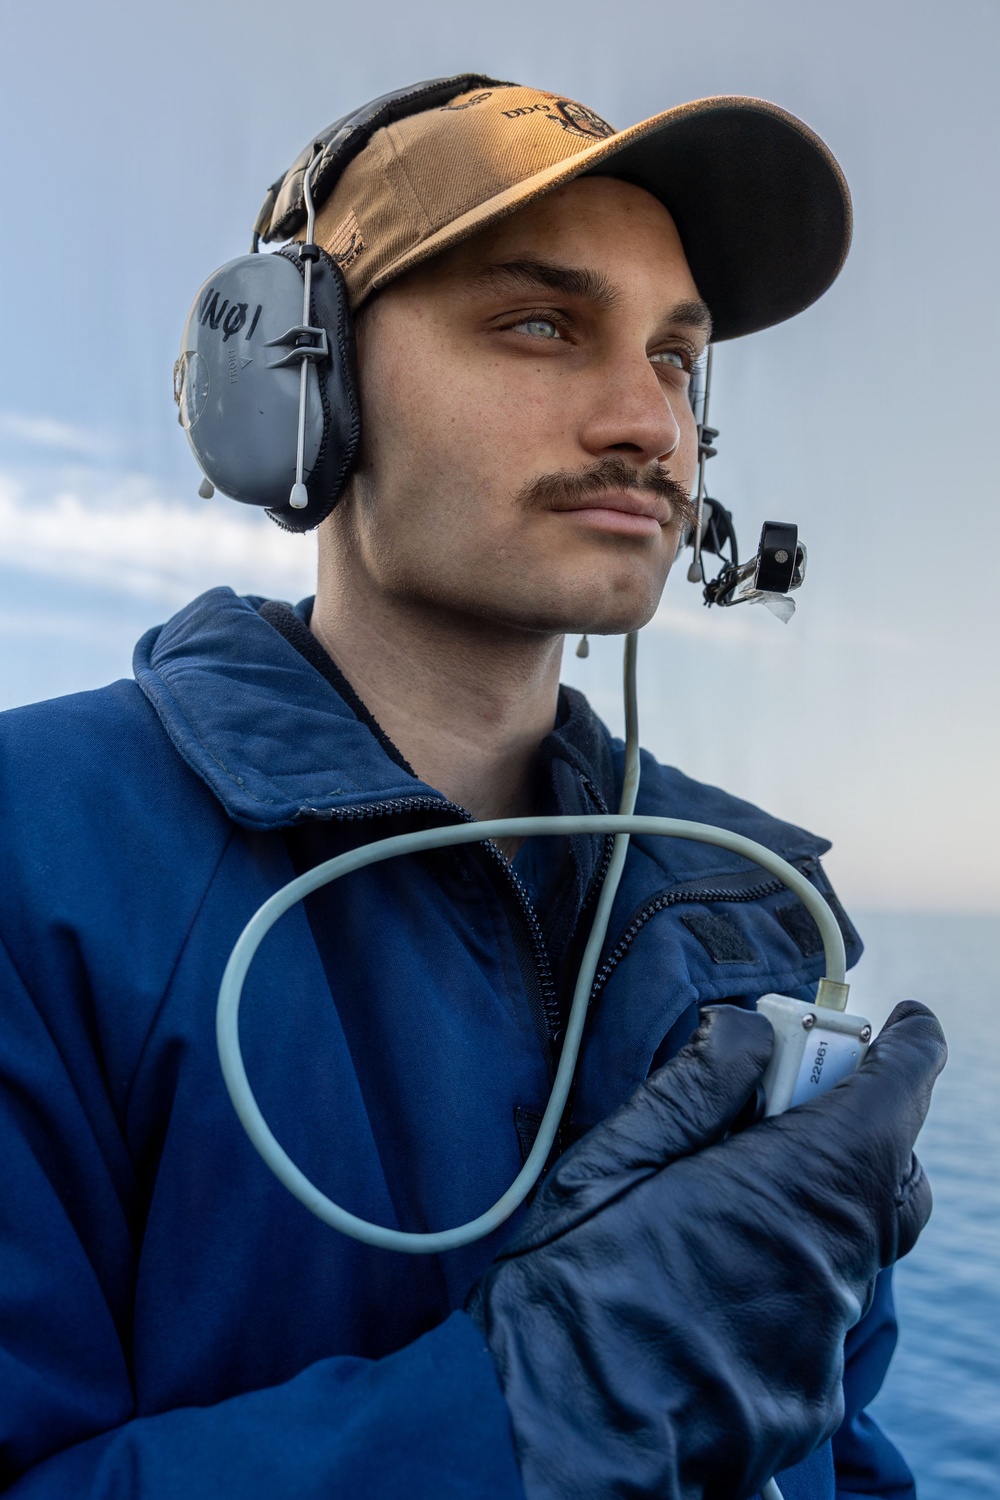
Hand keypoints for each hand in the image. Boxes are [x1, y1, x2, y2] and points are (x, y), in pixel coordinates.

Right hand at [468, 1001, 945, 1499]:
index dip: (910, 1047)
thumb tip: (747, 1036)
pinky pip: (814, 1315)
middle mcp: (834, 1268)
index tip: (910, 1022)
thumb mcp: (611, 1162)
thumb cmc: (569, 1292)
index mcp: (797, 1189)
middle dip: (860, 1130)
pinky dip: (781, 1278)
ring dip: (807, 1207)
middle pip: (888, 1178)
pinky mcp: (803, 1400)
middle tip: (786, 1112)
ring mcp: (824, 1345)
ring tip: (712, 1207)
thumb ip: (695, 1087)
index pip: (896, 1096)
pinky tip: (703, 1285)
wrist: (551, 1443)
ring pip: (847, 1249)